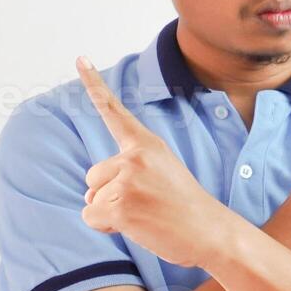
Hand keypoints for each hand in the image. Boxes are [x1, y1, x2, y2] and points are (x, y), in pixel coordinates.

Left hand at [75, 55, 235, 267]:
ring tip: (145, 216)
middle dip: (108, 195)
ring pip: (92, 199)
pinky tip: (136, 226)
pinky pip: (91, 218)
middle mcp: (134, 157)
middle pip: (93, 176)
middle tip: (145, 205)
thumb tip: (89, 193)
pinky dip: (106, 228)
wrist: (210, 232)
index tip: (80, 58)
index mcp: (146, 144)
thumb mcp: (162, 172)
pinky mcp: (120, 207)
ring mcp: (127, 181)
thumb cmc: (185, 207)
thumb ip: (129, 170)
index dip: (93, 84)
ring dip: (109, 213)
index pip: (113, 111)